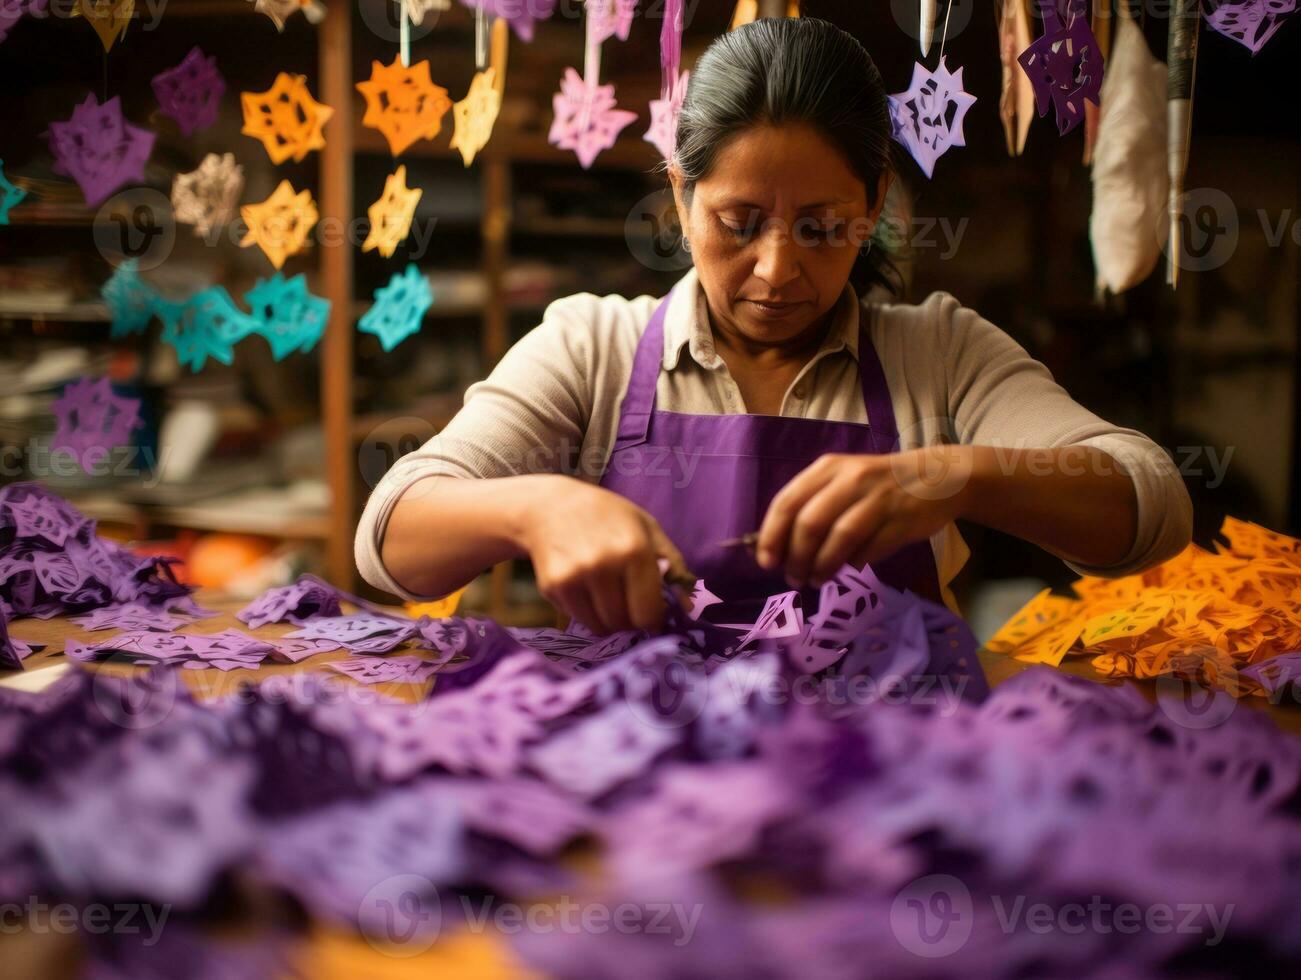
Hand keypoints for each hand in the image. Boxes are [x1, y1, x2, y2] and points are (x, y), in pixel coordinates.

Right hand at [517, 476, 692, 634]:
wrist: (549, 505)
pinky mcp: (552, 587)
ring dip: (607, 619)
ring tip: (606, 594)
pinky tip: (583, 586)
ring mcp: (574, 578)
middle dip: (630, 619)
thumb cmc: (607, 515)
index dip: (653, 620)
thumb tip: (688, 609)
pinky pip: (578, 619)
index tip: (651, 614)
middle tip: (626, 601)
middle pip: (624, 623)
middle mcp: (603, 566)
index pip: (648, 613)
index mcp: (634, 550)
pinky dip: (585, 612)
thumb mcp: (648, 529)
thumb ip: (674, 566)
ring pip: (600, 627)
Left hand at [756, 447, 974, 586]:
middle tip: (793, 578)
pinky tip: (850, 567)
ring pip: (840, 537)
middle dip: (796, 557)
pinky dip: (856, 562)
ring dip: (823, 565)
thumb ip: (811, 507)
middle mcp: (851, 479)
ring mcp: (879, 498)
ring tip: (816, 580)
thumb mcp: (841, 482)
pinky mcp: (902, 519)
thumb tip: (777, 549)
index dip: (771, 535)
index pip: (787, 502)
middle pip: (810, 523)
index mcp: (827, 468)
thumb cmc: (876, 485)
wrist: (937, 477)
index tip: (765, 562)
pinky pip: (871, 548)